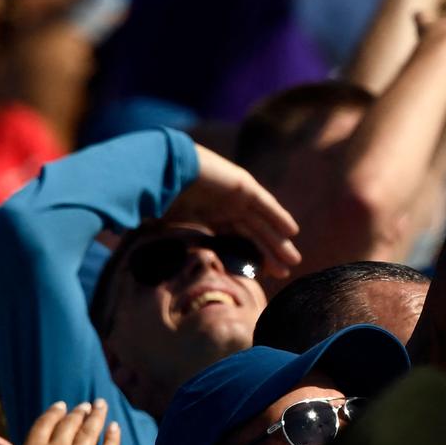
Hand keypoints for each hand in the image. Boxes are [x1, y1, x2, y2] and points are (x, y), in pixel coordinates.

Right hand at [0, 400, 120, 444]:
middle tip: (85, 405)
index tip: (62, 405)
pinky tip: (115, 427)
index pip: (46, 422)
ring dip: (97, 415)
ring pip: (91, 431)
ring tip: (101, 405)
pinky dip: (113, 437)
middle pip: (71, 424)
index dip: (55, 412)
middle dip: (79, 412)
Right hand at [165, 145, 301, 277]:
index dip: (249, 257)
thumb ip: (174, 246)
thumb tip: (152, 270)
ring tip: (293, 260)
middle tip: (284, 273)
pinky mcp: (243, 185)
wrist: (163, 168)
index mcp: (208, 218)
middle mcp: (225, 207)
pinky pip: (265, 204)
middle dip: (269, 253)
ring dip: (278, 240)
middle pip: (253, 234)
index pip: (235, 241)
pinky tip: (292, 232)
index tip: (261, 276)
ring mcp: (235, 195)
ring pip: (262, 222)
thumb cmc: (160, 197)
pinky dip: (278, 216)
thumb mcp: (168, 228)